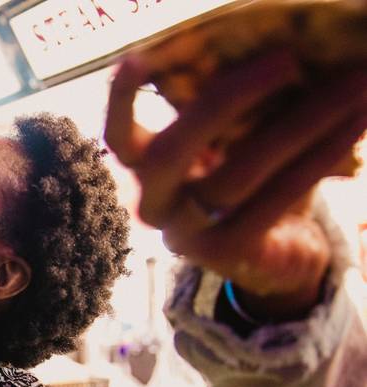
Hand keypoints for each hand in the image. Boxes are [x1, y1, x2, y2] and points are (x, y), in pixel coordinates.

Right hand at [106, 51, 366, 319]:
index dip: (120, 102)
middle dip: (223, 102)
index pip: (118, 138)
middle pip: (169, 155)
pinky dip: (320, 156)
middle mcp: (153, 205)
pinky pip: (276, 198)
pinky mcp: (230, 252)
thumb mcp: (228, 147)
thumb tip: (271, 50)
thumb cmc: (249, 185)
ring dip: (301, 121)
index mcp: (142, 171)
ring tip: (352, 84)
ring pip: (238, 173)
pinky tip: (353, 125)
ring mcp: (188, 234)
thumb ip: (229, 114)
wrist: (276, 260)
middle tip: (285, 60)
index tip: (134, 60)